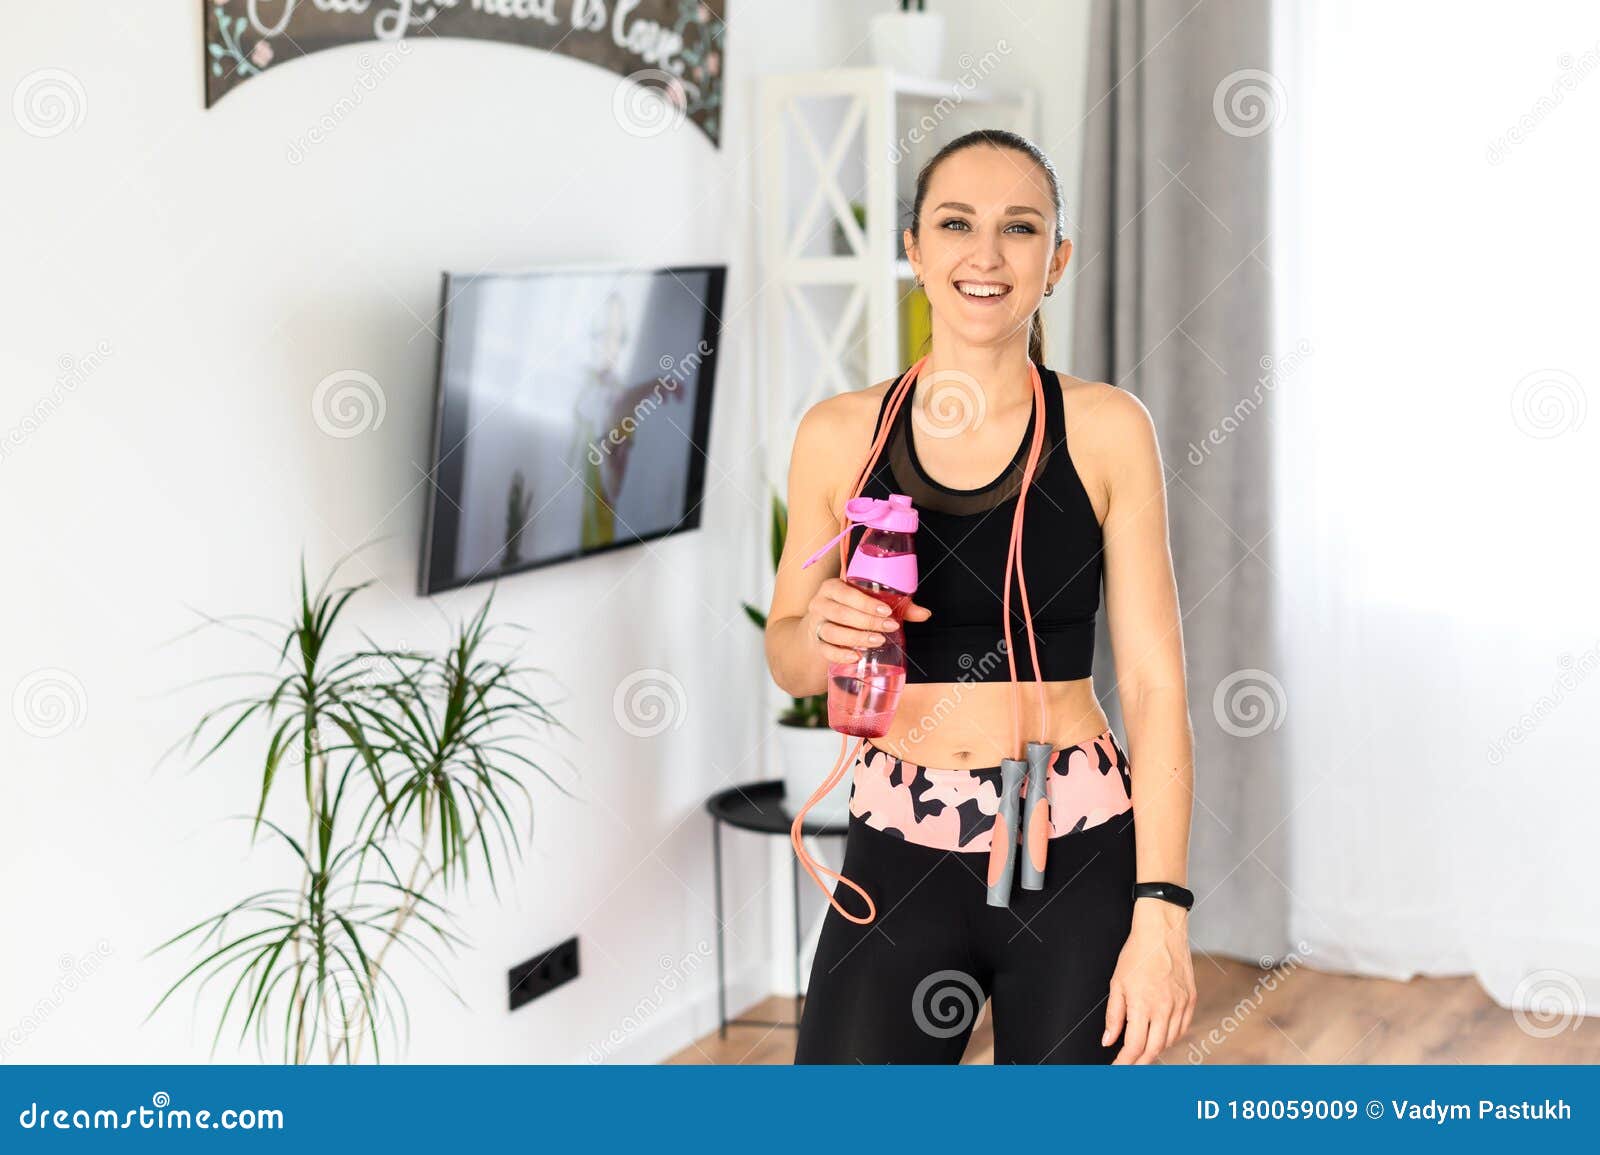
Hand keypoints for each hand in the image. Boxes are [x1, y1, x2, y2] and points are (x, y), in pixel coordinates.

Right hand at [805, 577, 930, 665]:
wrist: (818, 631)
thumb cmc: (849, 613)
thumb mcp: (868, 605)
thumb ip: (897, 607)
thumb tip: (925, 614)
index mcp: (833, 588)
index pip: (847, 592)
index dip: (866, 602)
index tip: (886, 611)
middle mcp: (820, 604)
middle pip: (841, 613)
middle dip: (867, 621)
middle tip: (888, 628)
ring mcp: (816, 625)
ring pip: (833, 631)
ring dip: (856, 637)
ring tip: (877, 641)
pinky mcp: (815, 644)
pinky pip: (826, 650)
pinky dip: (840, 654)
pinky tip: (855, 656)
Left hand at [1103, 900, 1195, 1063]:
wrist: (1162, 932)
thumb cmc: (1137, 954)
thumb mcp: (1117, 983)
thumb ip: (1114, 1015)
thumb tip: (1108, 1040)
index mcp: (1143, 1005)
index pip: (1134, 1046)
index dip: (1125, 1062)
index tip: (1117, 1068)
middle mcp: (1165, 1009)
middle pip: (1154, 1049)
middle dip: (1140, 1063)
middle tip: (1128, 1066)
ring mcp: (1181, 1005)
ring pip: (1169, 1041)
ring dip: (1155, 1051)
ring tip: (1142, 1053)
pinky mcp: (1191, 1000)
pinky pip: (1182, 1028)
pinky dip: (1171, 1038)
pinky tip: (1161, 1037)